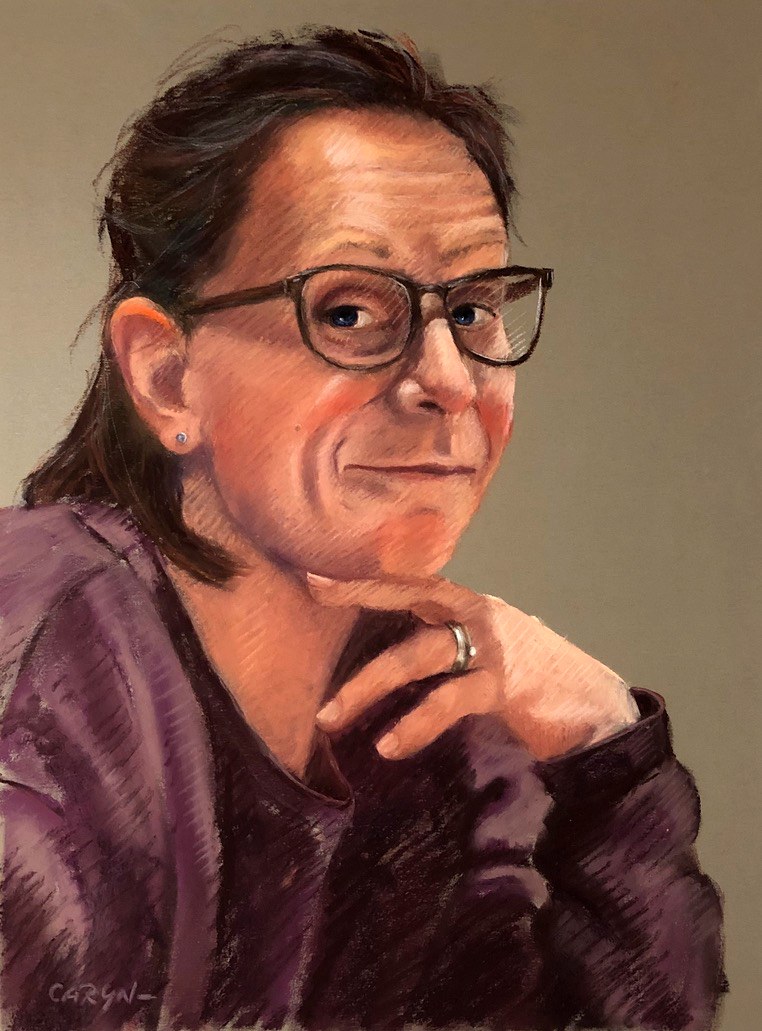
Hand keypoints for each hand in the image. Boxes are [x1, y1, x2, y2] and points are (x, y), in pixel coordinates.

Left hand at [308, 573, 639, 761]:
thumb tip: (388, 662)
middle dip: (356, 604)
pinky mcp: (505, 684)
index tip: (312, 577)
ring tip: (329, 717)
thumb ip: (446, 646)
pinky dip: (414, 723)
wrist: (596, 707)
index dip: (361, 580)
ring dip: (367, 685)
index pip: (407, 583)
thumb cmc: (532, 681)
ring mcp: (492, 646)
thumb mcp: (484, 653)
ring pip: (416, 654)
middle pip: (406, 604)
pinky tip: (389, 745)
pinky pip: (447, 700)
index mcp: (469, 605)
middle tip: (309, 604)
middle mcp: (478, 614)